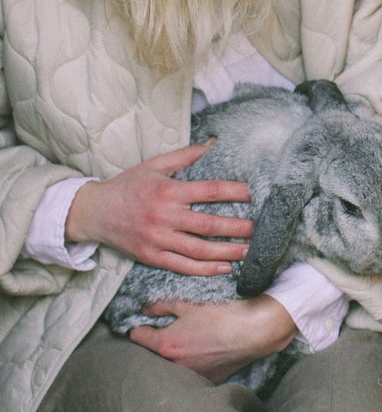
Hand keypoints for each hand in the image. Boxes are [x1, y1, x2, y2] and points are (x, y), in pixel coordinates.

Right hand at [65, 144, 253, 274]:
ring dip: (227, 252)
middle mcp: (165, 216)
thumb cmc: (128, 185)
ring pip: (199, 250)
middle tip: (258, 229)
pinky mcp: (152, 257)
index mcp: (168, 190)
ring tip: (248, 251)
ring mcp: (158, 239)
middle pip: (209, 224)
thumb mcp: (155, 164)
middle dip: (237, 227)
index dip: (234, 192)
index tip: (253, 194)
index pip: (210, 191)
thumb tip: (213, 143)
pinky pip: (183, 266)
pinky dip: (205, 269)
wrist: (94, 212)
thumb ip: (185, 155)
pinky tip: (224, 268)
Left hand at [129, 294, 298, 382]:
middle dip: (154, 344)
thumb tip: (145, 310)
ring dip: (173, 356)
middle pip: (152, 356)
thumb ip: (162, 306)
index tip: (142, 322)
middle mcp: (175, 366)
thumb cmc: (221, 315)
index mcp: (166, 345)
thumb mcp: (188, 304)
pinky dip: (192, 365)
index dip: (138, 326)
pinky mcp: (208, 381)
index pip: (137, 337)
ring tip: (186, 342)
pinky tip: (202, 352)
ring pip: (172, 367)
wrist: (254, 331)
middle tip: (163, 330)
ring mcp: (192, 376)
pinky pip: (192, 374)